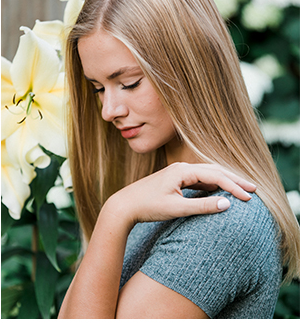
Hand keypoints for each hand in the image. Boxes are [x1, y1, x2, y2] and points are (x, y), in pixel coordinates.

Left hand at [103, 162, 255, 224]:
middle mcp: (181, 168)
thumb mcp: (176, 209)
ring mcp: (177, 172)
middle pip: (214, 170)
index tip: (249, 198)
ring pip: (207, 174)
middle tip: (253, 189)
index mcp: (182, 171)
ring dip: (225, 180)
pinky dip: (212, 184)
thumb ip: (202, 206)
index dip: (234, 187)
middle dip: (235, 179)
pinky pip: (198, 179)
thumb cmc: (147, 207)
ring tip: (241, 189)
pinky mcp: (174, 180)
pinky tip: (220, 191)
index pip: (216, 176)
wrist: (123, 206)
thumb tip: (227, 204)